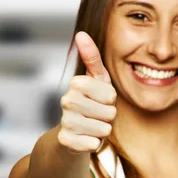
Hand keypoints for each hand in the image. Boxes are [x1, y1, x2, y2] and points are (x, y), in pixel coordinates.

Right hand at [57, 31, 116, 153]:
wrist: (75, 133)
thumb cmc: (91, 102)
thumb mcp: (97, 79)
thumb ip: (92, 57)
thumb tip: (81, 34)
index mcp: (76, 83)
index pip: (111, 95)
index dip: (111, 101)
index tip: (101, 100)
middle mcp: (66, 100)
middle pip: (109, 113)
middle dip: (109, 117)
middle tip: (97, 115)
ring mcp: (65, 121)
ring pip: (103, 129)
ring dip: (102, 131)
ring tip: (92, 126)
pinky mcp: (66, 141)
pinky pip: (93, 144)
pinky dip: (95, 144)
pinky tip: (86, 139)